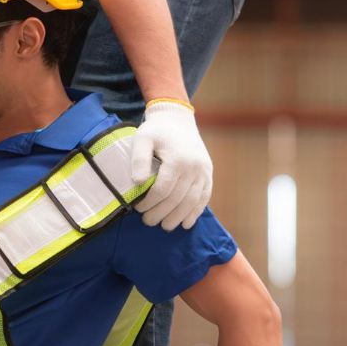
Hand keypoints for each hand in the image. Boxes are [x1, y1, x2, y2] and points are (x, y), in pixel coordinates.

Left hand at [130, 100, 212, 230]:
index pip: (163, 189)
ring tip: (165, 226)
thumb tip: (138, 182)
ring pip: (192, 201)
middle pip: (178, 198)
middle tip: (148, 222)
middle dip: (162, 213)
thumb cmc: (156, 130)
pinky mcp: (208, 174)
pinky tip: (186, 223)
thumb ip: (139, 159)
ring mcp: (204, 171)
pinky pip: (204, 197)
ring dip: (179, 217)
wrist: (178, 120)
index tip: (138, 208)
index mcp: (178, 159)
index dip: (150, 202)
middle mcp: (194, 167)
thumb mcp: (142, 138)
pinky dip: (195, 212)